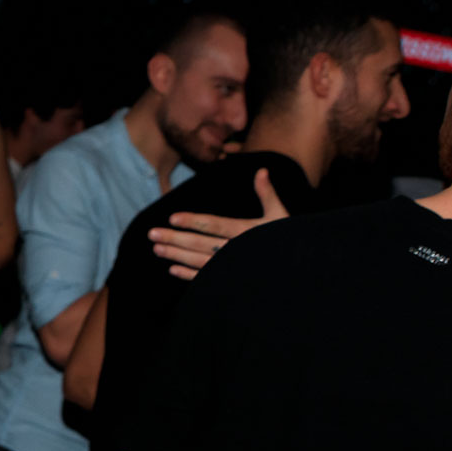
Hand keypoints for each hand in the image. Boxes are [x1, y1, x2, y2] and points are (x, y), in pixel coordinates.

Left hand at [148, 168, 288, 280]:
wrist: (299, 271)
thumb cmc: (288, 238)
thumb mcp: (280, 214)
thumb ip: (267, 194)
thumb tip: (262, 170)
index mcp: (246, 231)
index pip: (215, 224)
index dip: (193, 221)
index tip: (172, 218)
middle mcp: (236, 250)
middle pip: (200, 244)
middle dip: (175, 239)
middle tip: (152, 234)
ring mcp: (232, 267)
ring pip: (199, 261)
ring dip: (177, 255)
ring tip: (157, 249)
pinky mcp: (231, 280)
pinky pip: (206, 279)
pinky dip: (189, 275)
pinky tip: (172, 269)